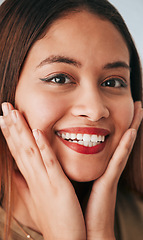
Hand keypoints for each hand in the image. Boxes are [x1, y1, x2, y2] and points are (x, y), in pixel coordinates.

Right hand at [0, 102, 85, 239]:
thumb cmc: (54, 218)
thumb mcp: (38, 197)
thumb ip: (28, 183)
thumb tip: (17, 172)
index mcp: (31, 178)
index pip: (17, 151)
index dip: (10, 134)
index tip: (4, 118)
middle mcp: (34, 177)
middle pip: (20, 147)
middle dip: (11, 126)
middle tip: (4, 107)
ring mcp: (44, 181)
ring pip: (29, 152)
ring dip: (22, 131)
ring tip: (14, 113)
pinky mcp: (57, 186)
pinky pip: (49, 163)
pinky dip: (42, 147)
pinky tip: (38, 132)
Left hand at [85, 101, 142, 239]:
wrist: (83, 232)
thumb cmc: (78, 208)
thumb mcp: (75, 180)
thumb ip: (72, 167)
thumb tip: (64, 155)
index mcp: (100, 166)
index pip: (108, 141)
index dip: (115, 125)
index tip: (117, 109)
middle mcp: (108, 166)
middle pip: (120, 139)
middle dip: (129, 121)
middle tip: (136, 104)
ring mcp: (110, 172)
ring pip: (123, 144)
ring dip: (132, 127)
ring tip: (138, 109)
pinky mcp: (109, 181)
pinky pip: (118, 159)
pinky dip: (124, 146)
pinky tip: (130, 132)